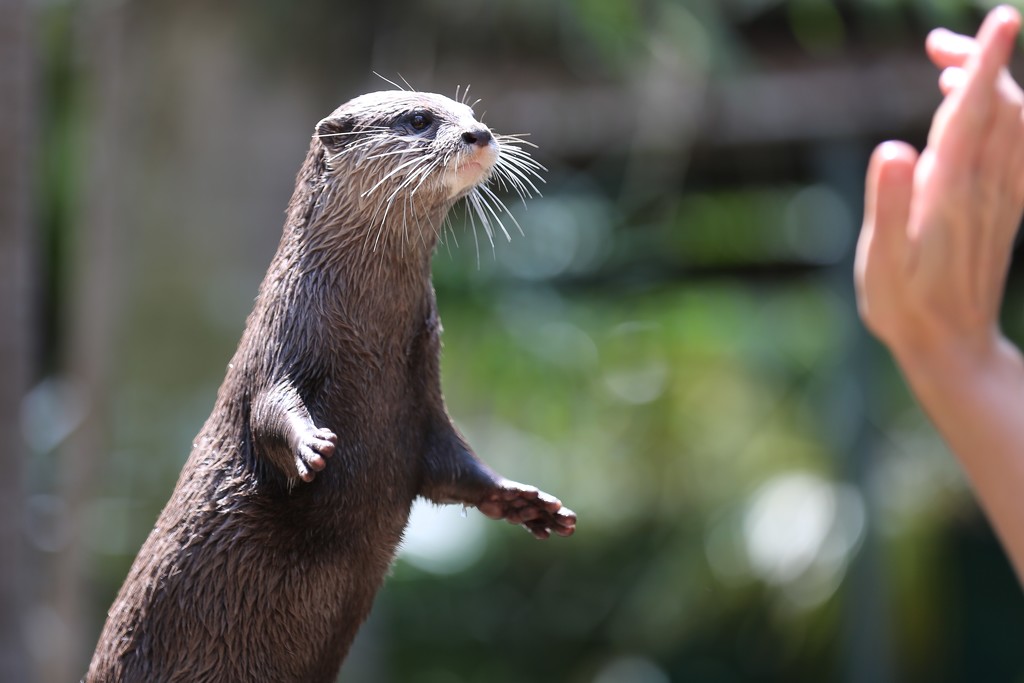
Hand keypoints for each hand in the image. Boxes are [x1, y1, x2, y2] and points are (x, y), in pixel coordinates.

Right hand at [855, 5, 1023, 363]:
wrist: (951, 345)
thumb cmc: (904, 306)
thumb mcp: (880, 262)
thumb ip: (888, 203)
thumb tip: (892, 147)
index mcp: (949, 194)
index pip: (973, 115)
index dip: (984, 65)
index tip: (1002, 20)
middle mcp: (985, 188)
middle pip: (1001, 107)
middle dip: (982, 64)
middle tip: (938, 44)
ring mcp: (1002, 196)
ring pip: (1016, 122)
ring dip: (992, 85)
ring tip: (947, 68)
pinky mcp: (1007, 206)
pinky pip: (1021, 144)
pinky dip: (1005, 112)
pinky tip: (979, 109)